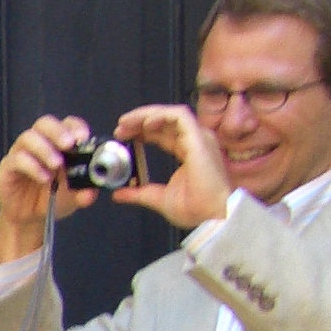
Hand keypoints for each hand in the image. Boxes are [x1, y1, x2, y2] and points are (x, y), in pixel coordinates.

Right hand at [0, 115, 97, 260]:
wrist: (30, 218)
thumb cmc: (53, 199)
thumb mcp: (74, 197)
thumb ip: (84, 193)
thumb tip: (90, 193)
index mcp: (60, 144)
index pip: (67, 124)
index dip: (75, 127)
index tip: (83, 138)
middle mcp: (40, 143)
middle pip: (45, 123)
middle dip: (58, 131)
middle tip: (69, 145)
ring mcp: (22, 153)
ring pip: (29, 137)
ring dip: (44, 149)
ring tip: (56, 165)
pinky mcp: (8, 166)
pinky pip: (17, 158)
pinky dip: (32, 166)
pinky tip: (43, 178)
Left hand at [110, 102, 232, 228]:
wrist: (212, 216)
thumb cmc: (196, 209)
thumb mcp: (158, 198)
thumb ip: (138, 193)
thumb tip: (118, 193)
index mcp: (187, 151)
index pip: (162, 133)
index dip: (141, 131)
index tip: (123, 136)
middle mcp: (195, 141)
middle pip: (165, 121)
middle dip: (139, 120)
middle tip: (119, 128)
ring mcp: (199, 138)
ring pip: (171, 114)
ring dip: (146, 115)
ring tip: (126, 123)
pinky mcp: (199, 138)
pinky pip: (179, 116)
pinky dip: (161, 115)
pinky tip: (145, 123)